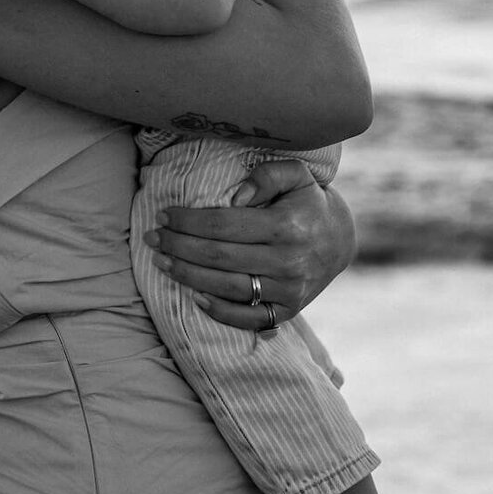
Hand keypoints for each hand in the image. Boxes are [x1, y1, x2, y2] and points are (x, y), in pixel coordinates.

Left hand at [145, 160, 356, 329]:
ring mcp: (289, 290)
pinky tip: (195, 295)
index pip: (224, 224)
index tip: (164, 215)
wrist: (341, 239)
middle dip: (178, 247)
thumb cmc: (307, 201)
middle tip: (152, 238)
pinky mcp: (288, 311)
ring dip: (188, 276)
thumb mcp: (295, 174)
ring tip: (162, 262)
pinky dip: (220, 311)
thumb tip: (236, 197)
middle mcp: (289, 261)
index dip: (188, 221)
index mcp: (287, 225)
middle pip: (220, 257)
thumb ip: (267, 175)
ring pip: (228, 288)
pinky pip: (249, 319)